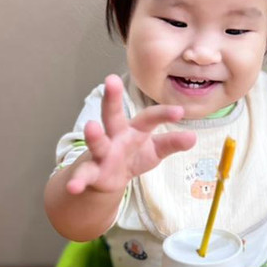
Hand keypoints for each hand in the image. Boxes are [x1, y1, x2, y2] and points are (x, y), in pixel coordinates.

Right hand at [64, 74, 196, 195]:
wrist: (108, 178)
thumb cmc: (133, 156)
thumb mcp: (155, 150)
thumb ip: (171, 144)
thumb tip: (193, 137)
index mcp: (133, 129)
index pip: (149, 118)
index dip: (164, 114)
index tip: (180, 111)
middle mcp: (115, 135)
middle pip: (113, 114)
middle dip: (112, 98)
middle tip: (111, 80)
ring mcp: (101, 152)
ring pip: (97, 142)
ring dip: (94, 135)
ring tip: (91, 127)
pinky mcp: (92, 171)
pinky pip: (84, 174)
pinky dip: (78, 180)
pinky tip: (73, 186)